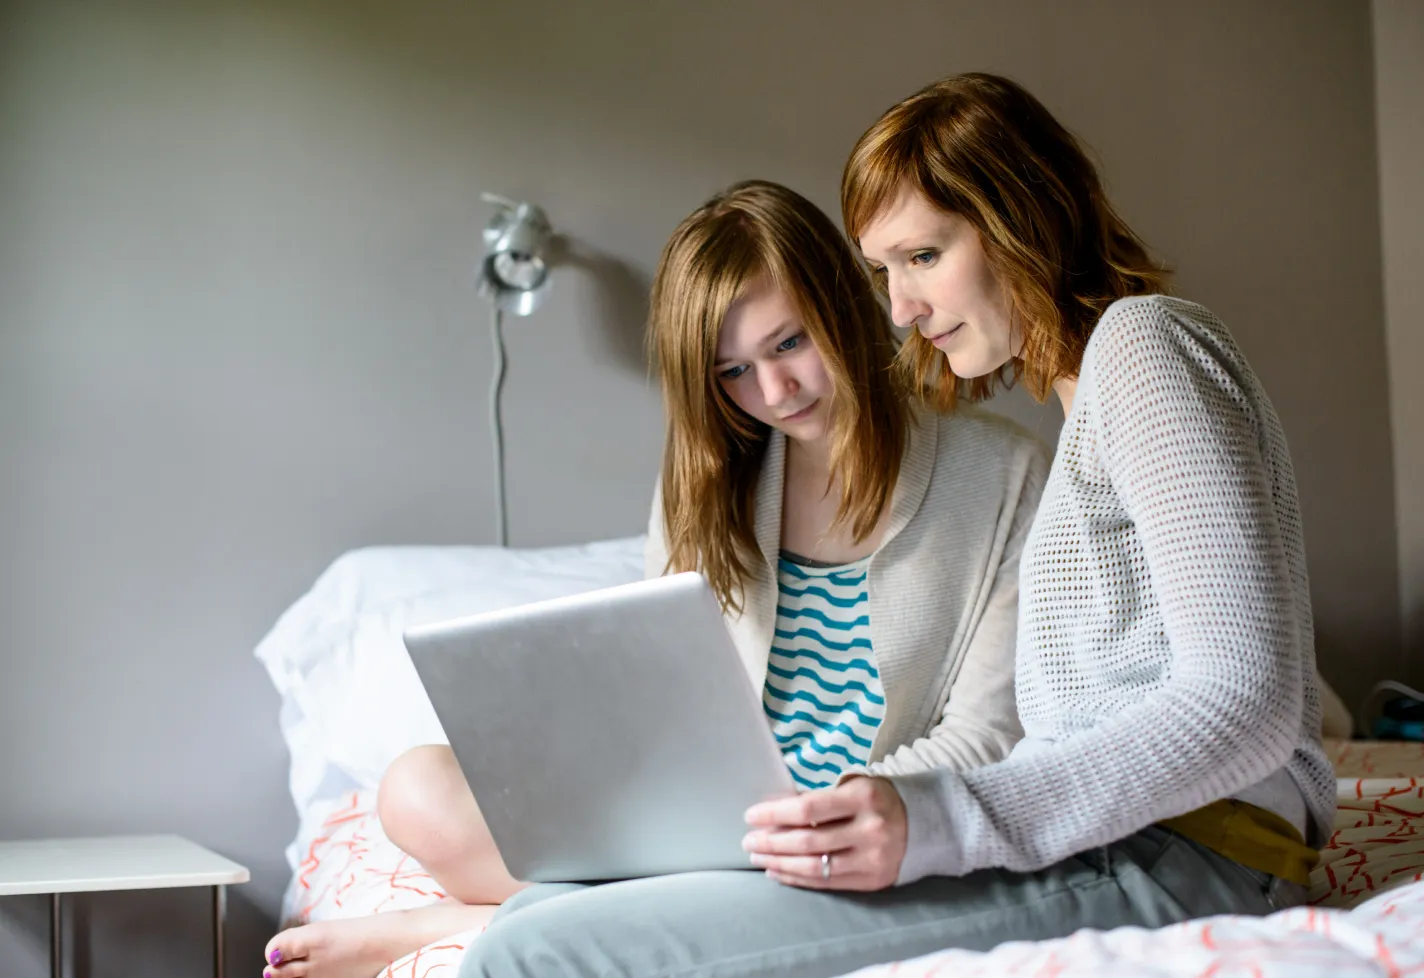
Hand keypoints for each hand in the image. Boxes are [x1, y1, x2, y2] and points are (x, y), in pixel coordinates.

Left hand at [741, 776, 906, 890]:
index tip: (751, 816)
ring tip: (758, 858)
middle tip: (748, 841)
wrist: (924, 824)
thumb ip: (820, 798)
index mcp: (863, 798)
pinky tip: (778, 872)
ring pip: (814, 867)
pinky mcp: (872, 881)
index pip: (807, 809)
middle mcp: (869, 830)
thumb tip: (774, 812)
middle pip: (807, 842)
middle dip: (771, 842)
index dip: (774, 814)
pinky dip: (797, 879)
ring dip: (779, 864)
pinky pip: (826, 884)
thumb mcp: (855, 786)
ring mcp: (871, 859)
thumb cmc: (878, 800)